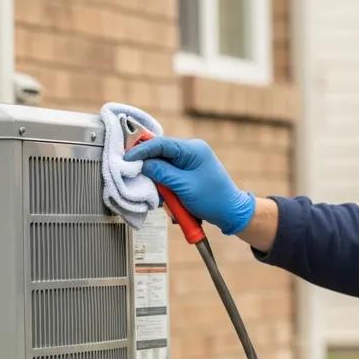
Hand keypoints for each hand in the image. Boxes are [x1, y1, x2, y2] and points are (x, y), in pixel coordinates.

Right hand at [123, 136, 255, 234]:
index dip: (142, 151)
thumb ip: (161, 173)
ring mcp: (190, 164)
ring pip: (164, 172)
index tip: (127, 159)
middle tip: (152, 189)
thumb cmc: (213, 200)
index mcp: (192, 149)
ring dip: (164, 189)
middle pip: (160, 157)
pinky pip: (171, 181)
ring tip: (172, 204)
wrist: (231, 214)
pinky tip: (176, 206)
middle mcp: (191, 153)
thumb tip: (142, 164)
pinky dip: (170, 193)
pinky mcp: (188, 176)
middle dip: (154, 175)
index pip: (161, 144)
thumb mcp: (184, 186)